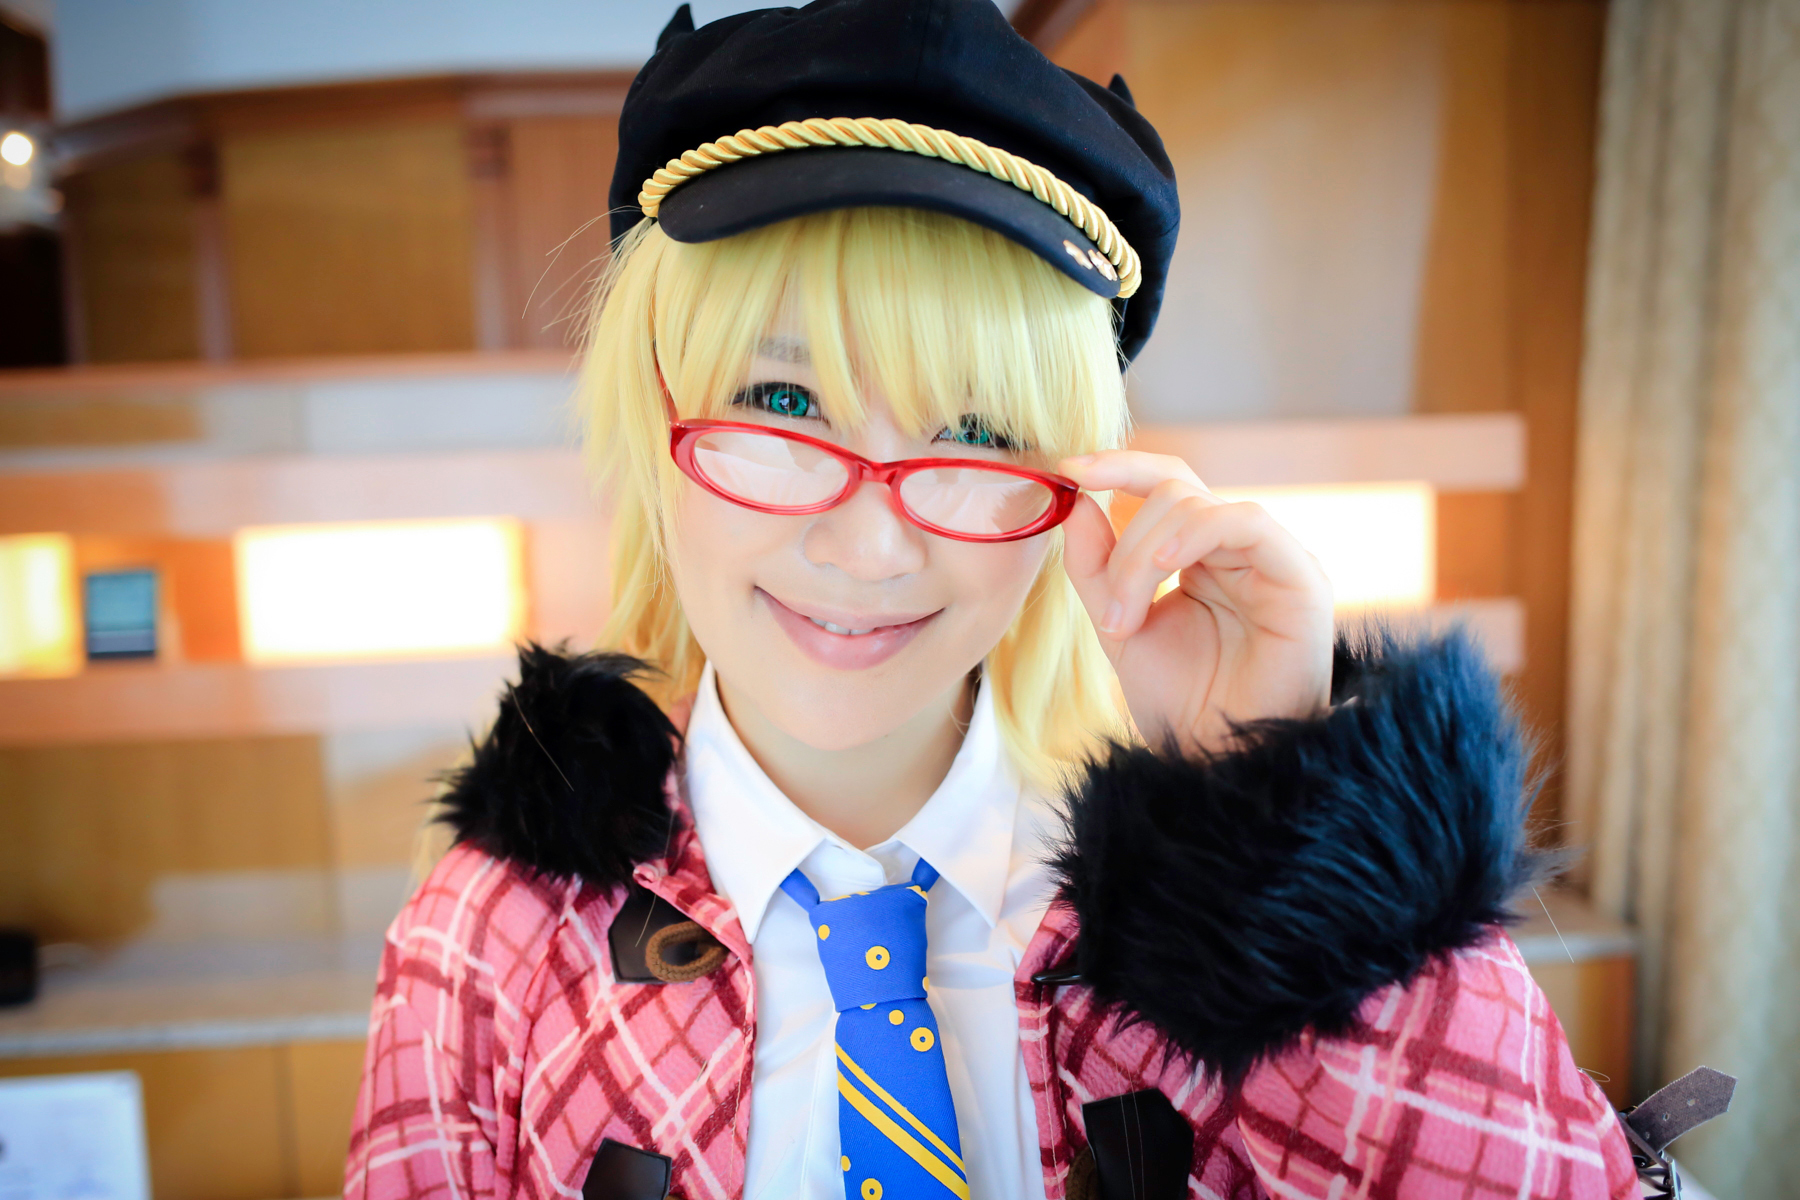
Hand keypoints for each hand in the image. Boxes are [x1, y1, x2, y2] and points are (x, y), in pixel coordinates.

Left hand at [1058, 451, 1334, 753]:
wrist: (1219, 762)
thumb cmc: (1180, 703)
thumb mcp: (1119, 627)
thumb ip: (1096, 566)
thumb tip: (1077, 498)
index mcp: (1201, 554)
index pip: (1163, 483)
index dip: (1117, 466)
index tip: (1066, 470)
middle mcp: (1239, 548)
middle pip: (1174, 490)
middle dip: (1124, 543)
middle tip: (1109, 614)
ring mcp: (1272, 558)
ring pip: (1197, 505)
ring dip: (1144, 556)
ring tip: (1126, 622)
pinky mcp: (1301, 576)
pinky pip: (1246, 521)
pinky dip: (1195, 533)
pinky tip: (1164, 565)